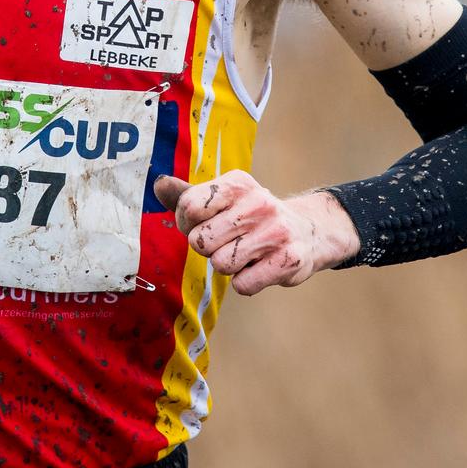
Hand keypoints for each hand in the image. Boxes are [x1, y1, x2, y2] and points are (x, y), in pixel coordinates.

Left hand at [153, 170, 360, 294]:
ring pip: (221, 264)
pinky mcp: (289, 260)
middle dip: (209, 248)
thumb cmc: (250, 217)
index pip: (188, 208)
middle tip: (229, 241)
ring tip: (246, 253)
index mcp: (238, 183)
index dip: (188, 224)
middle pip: (200, 241)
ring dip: (228, 266)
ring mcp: (276, 231)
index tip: (205, 223)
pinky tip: (259, 267)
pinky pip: (243, 284)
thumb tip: (159, 184)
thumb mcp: (222, 199)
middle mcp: (259, 202)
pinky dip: (246, 282)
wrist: (307, 231)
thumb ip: (187, 195)